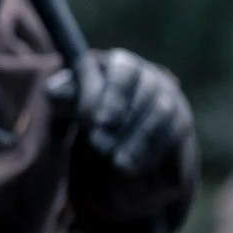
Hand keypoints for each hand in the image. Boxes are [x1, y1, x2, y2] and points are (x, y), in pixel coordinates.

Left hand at [49, 48, 193, 180]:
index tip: (94, 120)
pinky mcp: (180, 126)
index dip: (110, 95)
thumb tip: (52, 89)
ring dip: (139, 141)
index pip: (123, 71)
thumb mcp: (72, 98)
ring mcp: (170, 100)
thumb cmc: (90, 107)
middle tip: (98, 144)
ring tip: (117, 163)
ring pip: (161, 116)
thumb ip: (65, 93)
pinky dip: (153, 154)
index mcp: (123, 64)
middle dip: (123, 122)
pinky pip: (174, 138)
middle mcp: (151, 78)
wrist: (120, 130)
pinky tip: (134, 168)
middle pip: (146, 95)